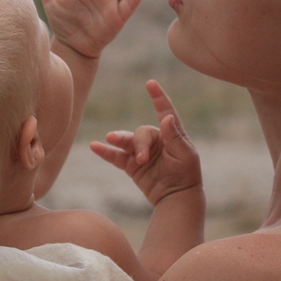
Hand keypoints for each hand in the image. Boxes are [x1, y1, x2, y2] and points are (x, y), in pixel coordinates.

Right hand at [90, 80, 201, 205]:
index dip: (158, 97)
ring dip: (119, 140)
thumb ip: (174, 136)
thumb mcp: (185, 155)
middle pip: (141, 133)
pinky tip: (94, 146)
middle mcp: (155, 140)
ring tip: (110, 138)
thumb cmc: (186, 174)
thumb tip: (167, 117)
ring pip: (126, 141)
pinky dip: (105, 151)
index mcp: (171, 134)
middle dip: (140, 144)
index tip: (150, 83)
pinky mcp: (132, 165)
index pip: (164, 111)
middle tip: (142, 159)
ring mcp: (142, 152)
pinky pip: (116, 156)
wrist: (176, 197)